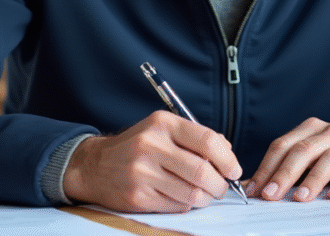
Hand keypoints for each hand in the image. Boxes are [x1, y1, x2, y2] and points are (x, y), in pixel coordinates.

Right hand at [62, 111, 243, 212]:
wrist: (95, 166)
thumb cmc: (136, 147)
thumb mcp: (162, 129)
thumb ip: (195, 137)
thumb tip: (228, 153)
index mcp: (163, 124)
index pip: (208, 141)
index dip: (228, 159)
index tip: (234, 170)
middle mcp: (151, 145)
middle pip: (203, 171)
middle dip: (220, 184)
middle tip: (222, 187)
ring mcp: (143, 173)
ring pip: (193, 194)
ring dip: (206, 198)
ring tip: (204, 194)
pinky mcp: (138, 197)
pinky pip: (177, 206)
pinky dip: (187, 205)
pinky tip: (183, 197)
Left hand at [245, 118, 329, 201]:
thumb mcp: (316, 157)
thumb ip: (291, 167)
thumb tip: (258, 187)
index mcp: (311, 129)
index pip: (283, 146)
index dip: (267, 168)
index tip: (255, 190)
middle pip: (302, 151)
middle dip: (284, 174)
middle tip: (270, 195)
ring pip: (329, 158)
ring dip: (312, 180)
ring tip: (300, 198)